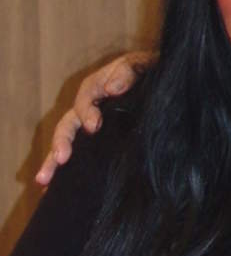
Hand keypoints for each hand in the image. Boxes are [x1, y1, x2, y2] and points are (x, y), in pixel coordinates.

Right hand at [35, 53, 148, 184]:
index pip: (84, 100)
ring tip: (43, 181)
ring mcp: (91, 126)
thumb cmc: (148, 71)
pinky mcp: (98, 142)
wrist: (162, 83)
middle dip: (62, 142)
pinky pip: (79, 155)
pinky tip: (53, 191)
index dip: (86, 113)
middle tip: (62, 159)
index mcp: (96, 88)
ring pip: (67, 143)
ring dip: (53, 161)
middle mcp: (88, 108)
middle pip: (68, 124)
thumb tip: (111, 89)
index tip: (94, 126)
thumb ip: (127, 71)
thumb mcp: (140, 64)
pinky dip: (64, 172)